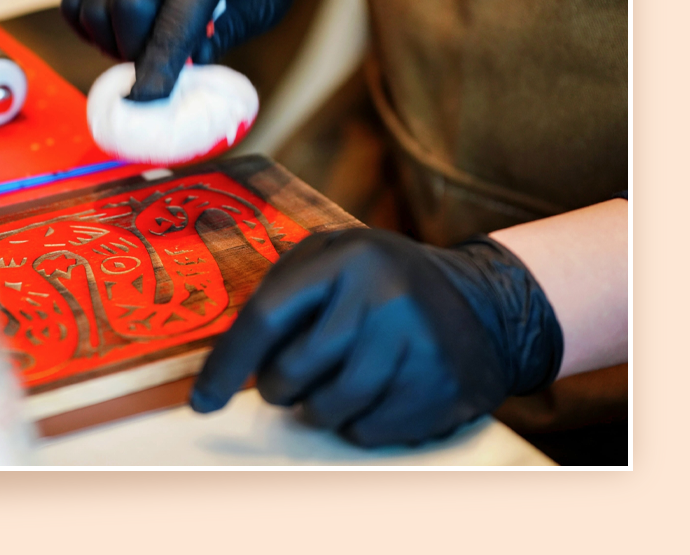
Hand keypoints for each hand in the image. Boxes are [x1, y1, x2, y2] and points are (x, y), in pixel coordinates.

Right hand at [61, 0, 299, 100]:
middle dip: (137, 52)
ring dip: (111, 42)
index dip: (158, 69)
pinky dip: (87, 27)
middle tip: (155, 66)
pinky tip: (117, 31)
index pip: (176, 22)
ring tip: (139, 46)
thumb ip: (229, 31)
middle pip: (128, 9)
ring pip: (94, 7)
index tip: (146, 100)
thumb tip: (188, 67)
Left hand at [189, 228, 564, 447]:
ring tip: (337, 381)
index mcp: (347, 258)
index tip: (203, 401)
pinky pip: (366, 432)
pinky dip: (356, 424)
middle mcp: (382, 299)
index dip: (227, 364)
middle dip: (279, 385)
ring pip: (326, 410)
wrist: (487, 305)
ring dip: (317, 408)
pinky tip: (375, 393)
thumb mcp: (337, 256)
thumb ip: (283, 290)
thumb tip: (224, 357)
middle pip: (290, 373)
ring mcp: (415, 347)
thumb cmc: (386, 284)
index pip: (266, 317)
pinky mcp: (439, 391)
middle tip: (295, 375)